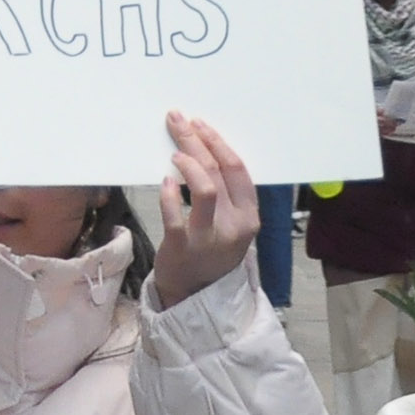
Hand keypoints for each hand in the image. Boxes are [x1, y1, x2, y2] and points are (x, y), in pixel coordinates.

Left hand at [152, 111, 253, 305]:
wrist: (195, 293)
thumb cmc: (210, 250)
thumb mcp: (231, 224)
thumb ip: (225, 195)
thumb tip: (203, 150)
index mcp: (249, 216)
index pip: (238, 170)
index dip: (218, 143)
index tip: (200, 124)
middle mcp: (235, 226)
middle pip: (218, 172)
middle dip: (197, 141)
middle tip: (178, 121)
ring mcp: (210, 237)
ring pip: (205, 189)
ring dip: (189, 164)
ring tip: (175, 153)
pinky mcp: (183, 247)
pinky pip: (176, 215)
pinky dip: (169, 194)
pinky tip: (165, 182)